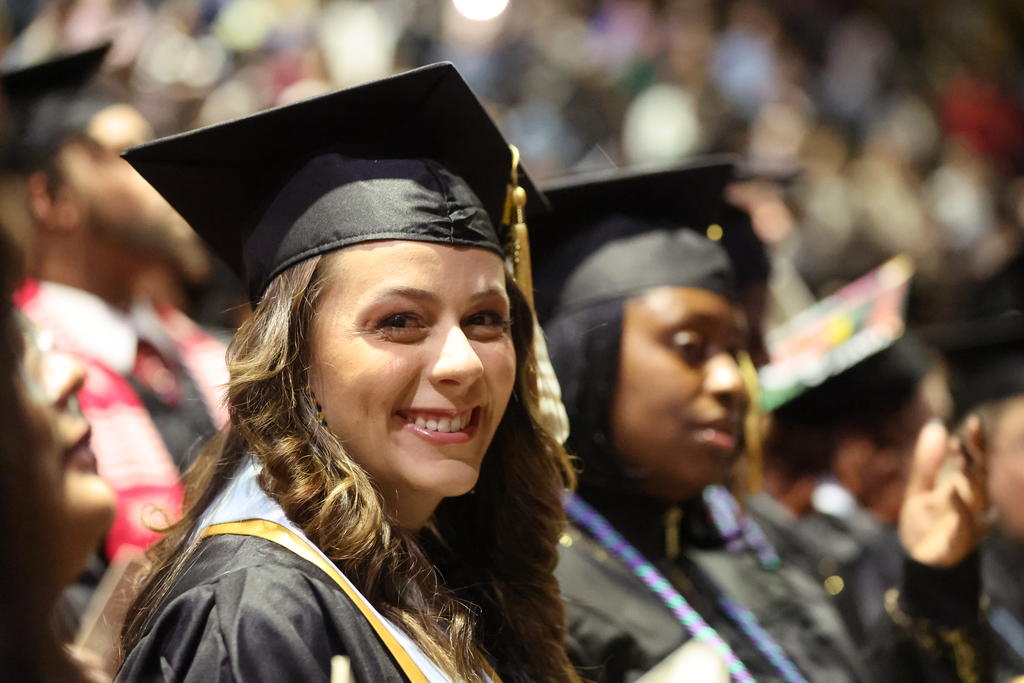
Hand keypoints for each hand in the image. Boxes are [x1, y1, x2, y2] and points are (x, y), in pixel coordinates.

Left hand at [898, 419, 988, 567]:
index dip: (977, 443)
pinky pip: (964, 523)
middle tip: (970, 430)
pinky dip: (959, 507)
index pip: (975, 463)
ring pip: (976, 496)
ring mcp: (968, 522)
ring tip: (960, 453)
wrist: (918, 563)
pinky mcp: (959, 541)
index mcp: (964, 491)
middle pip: (980, 475)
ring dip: (969, 474)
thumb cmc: (924, 524)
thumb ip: (926, 463)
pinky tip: (952, 490)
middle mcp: (972, 505)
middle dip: (977, 453)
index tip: (974, 421)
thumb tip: (936, 425)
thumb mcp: (919, 489)